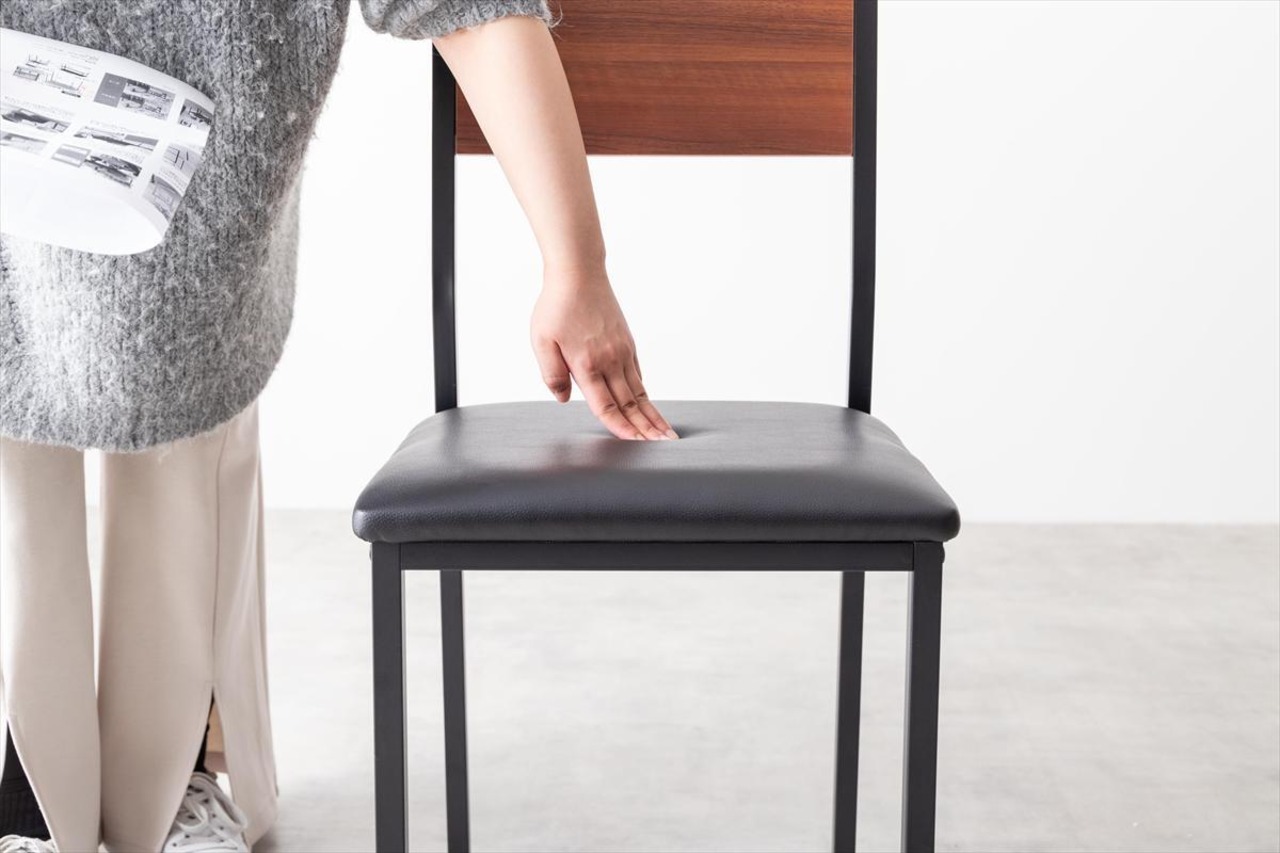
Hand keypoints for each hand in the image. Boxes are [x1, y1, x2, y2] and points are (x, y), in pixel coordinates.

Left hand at [531, 262, 678, 440]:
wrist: (579, 273)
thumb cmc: (556, 306)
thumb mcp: (541, 341)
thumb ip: (552, 374)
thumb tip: (564, 399)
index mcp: (587, 364)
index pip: (606, 405)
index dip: (619, 427)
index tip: (635, 443)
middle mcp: (610, 360)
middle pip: (630, 403)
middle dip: (646, 428)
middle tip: (663, 445)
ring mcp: (622, 351)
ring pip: (640, 391)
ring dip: (653, 414)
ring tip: (666, 432)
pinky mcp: (627, 342)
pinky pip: (638, 374)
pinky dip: (645, 392)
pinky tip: (649, 404)